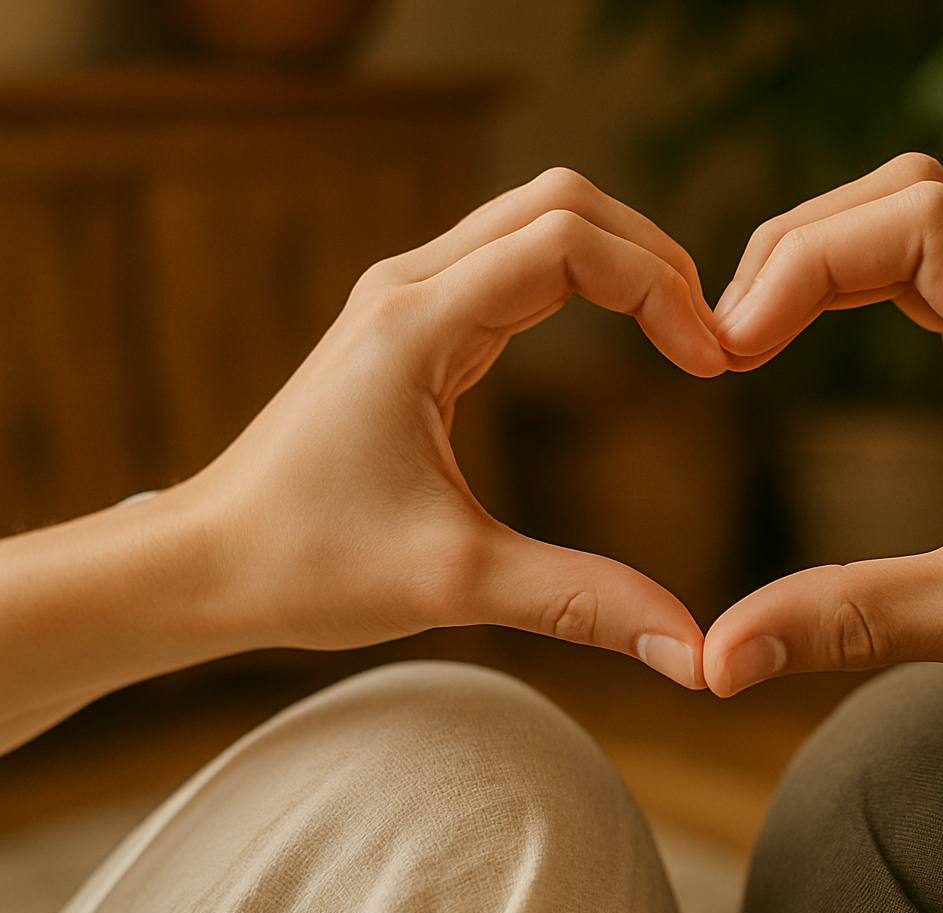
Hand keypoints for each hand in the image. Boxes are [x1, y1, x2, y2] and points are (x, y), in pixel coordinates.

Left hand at [179, 168, 722, 686]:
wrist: (205, 565)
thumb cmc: (305, 566)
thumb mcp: (455, 586)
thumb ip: (583, 603)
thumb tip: (695, 653)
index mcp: (416, 323)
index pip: (567, 244)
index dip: (657, 288)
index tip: (710, 364)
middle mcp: (409, 287)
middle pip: (560, 202)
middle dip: (651, 254)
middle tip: (707, 338)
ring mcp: (406, 298)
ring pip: (537, 220)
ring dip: (620, 260)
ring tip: (681, 334)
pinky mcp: (411, 325)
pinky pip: (513, 263)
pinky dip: (583, 280)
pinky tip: (621, 336)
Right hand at [703, 153, 942, 703]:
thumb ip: (851, 621)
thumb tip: (721, 657)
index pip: (917, 221)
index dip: (807, 261)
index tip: (737, 348)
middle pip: (907, 196)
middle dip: (800, 246)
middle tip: (729, 337)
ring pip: (917, 219)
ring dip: (823, 257)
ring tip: (750, 333)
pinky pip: (932, 269)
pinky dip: (856, 282)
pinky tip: (807, 334)